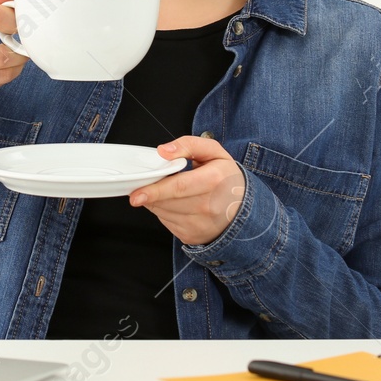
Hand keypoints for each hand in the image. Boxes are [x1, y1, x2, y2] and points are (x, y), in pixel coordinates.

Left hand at [129, 135, 246, 246]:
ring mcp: (200, 224)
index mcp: (214, 180)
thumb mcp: (214, 152)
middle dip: (152, 193)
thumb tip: (163, 151)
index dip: (155, 190)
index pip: (178, 187)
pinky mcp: (192, 235)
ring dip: (157, 201)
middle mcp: (209, 206)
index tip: (136, 194)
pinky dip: (164, 211)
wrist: (244, 209)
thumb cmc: (226, 178)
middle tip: (145, 186)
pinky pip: (166, 221)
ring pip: (163, 212)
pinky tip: (177, 203)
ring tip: (170, 191)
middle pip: (167, 201)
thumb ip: (188, 145)